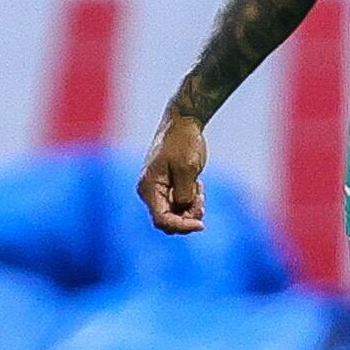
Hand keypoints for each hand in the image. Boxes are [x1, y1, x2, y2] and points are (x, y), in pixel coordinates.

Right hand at [136, 112, 208, 235]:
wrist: (182, 122)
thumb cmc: (183, 142)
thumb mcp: (187, 168)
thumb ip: (184, 193)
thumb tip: (182, 208)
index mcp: (149, 187)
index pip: (161, 220)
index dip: (181, 226)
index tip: (201, 225)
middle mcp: (150, 191)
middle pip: (168, 220)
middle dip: (188, 217)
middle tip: (201, 199)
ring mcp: (158, 189)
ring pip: (175, 213)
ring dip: (191, 207)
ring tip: (199, 187)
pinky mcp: (167, 186)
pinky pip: (179, 204)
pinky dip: (191, 200)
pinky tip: (197, 184)